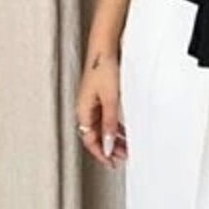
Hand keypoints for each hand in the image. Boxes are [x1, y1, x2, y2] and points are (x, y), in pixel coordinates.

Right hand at [75, 47, 127, 169]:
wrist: (105, 46)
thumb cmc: (103, 66)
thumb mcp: (110, 100)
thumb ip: (110, 123)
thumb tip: (109, 144)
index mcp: (83, 110)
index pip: (90, 140)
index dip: (101, 153)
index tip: (111, 162)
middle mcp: (85, 107)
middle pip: (95, 135)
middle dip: (109, 148)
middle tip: (122, 157)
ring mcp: (92, 101)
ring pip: (101, 126)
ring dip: (113, 137)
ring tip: (126, 146)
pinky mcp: (100, 95)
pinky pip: (105, 117)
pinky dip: (114, 126)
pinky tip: (124, 130)